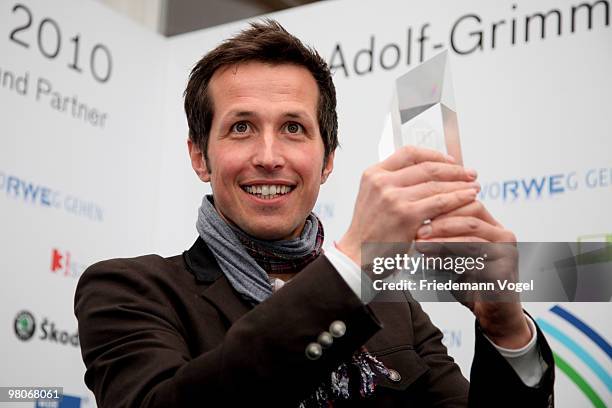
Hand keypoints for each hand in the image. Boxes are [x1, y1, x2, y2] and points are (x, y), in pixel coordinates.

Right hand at [337, 146, 478, 266]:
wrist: (357, 255)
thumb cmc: (368, 231)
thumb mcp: (373, 198)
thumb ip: (392, 183)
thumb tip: (423, 174)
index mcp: (373, 174)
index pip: (409, 153)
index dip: (434, 155)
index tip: (450, 161)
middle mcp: (382, 182)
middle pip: (426, 167)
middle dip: (453, 170)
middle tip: (469, 173)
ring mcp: (393, 197)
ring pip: (436, 184)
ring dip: (460, 184)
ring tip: (474, 186)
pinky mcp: (406, 215)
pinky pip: (440, 202)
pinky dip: (458, 198)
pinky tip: (469, 198)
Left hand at [415, 201, 531, 348]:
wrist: (496, 317)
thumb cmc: (473, 285)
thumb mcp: (455, 258)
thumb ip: (442, 241)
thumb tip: (415, 227)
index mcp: (492, 226)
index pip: (467, 202)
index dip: (443, 206)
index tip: (418, 213)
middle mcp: (503, 234)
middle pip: (472, 211)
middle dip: (441, 218)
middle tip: (418, 229)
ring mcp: (507, 250)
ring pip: (471, 231)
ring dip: (442, 236)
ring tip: (420, 243)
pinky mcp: (505, 268)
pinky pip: (474, 256)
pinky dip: (449, 256)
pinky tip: (431, 260)